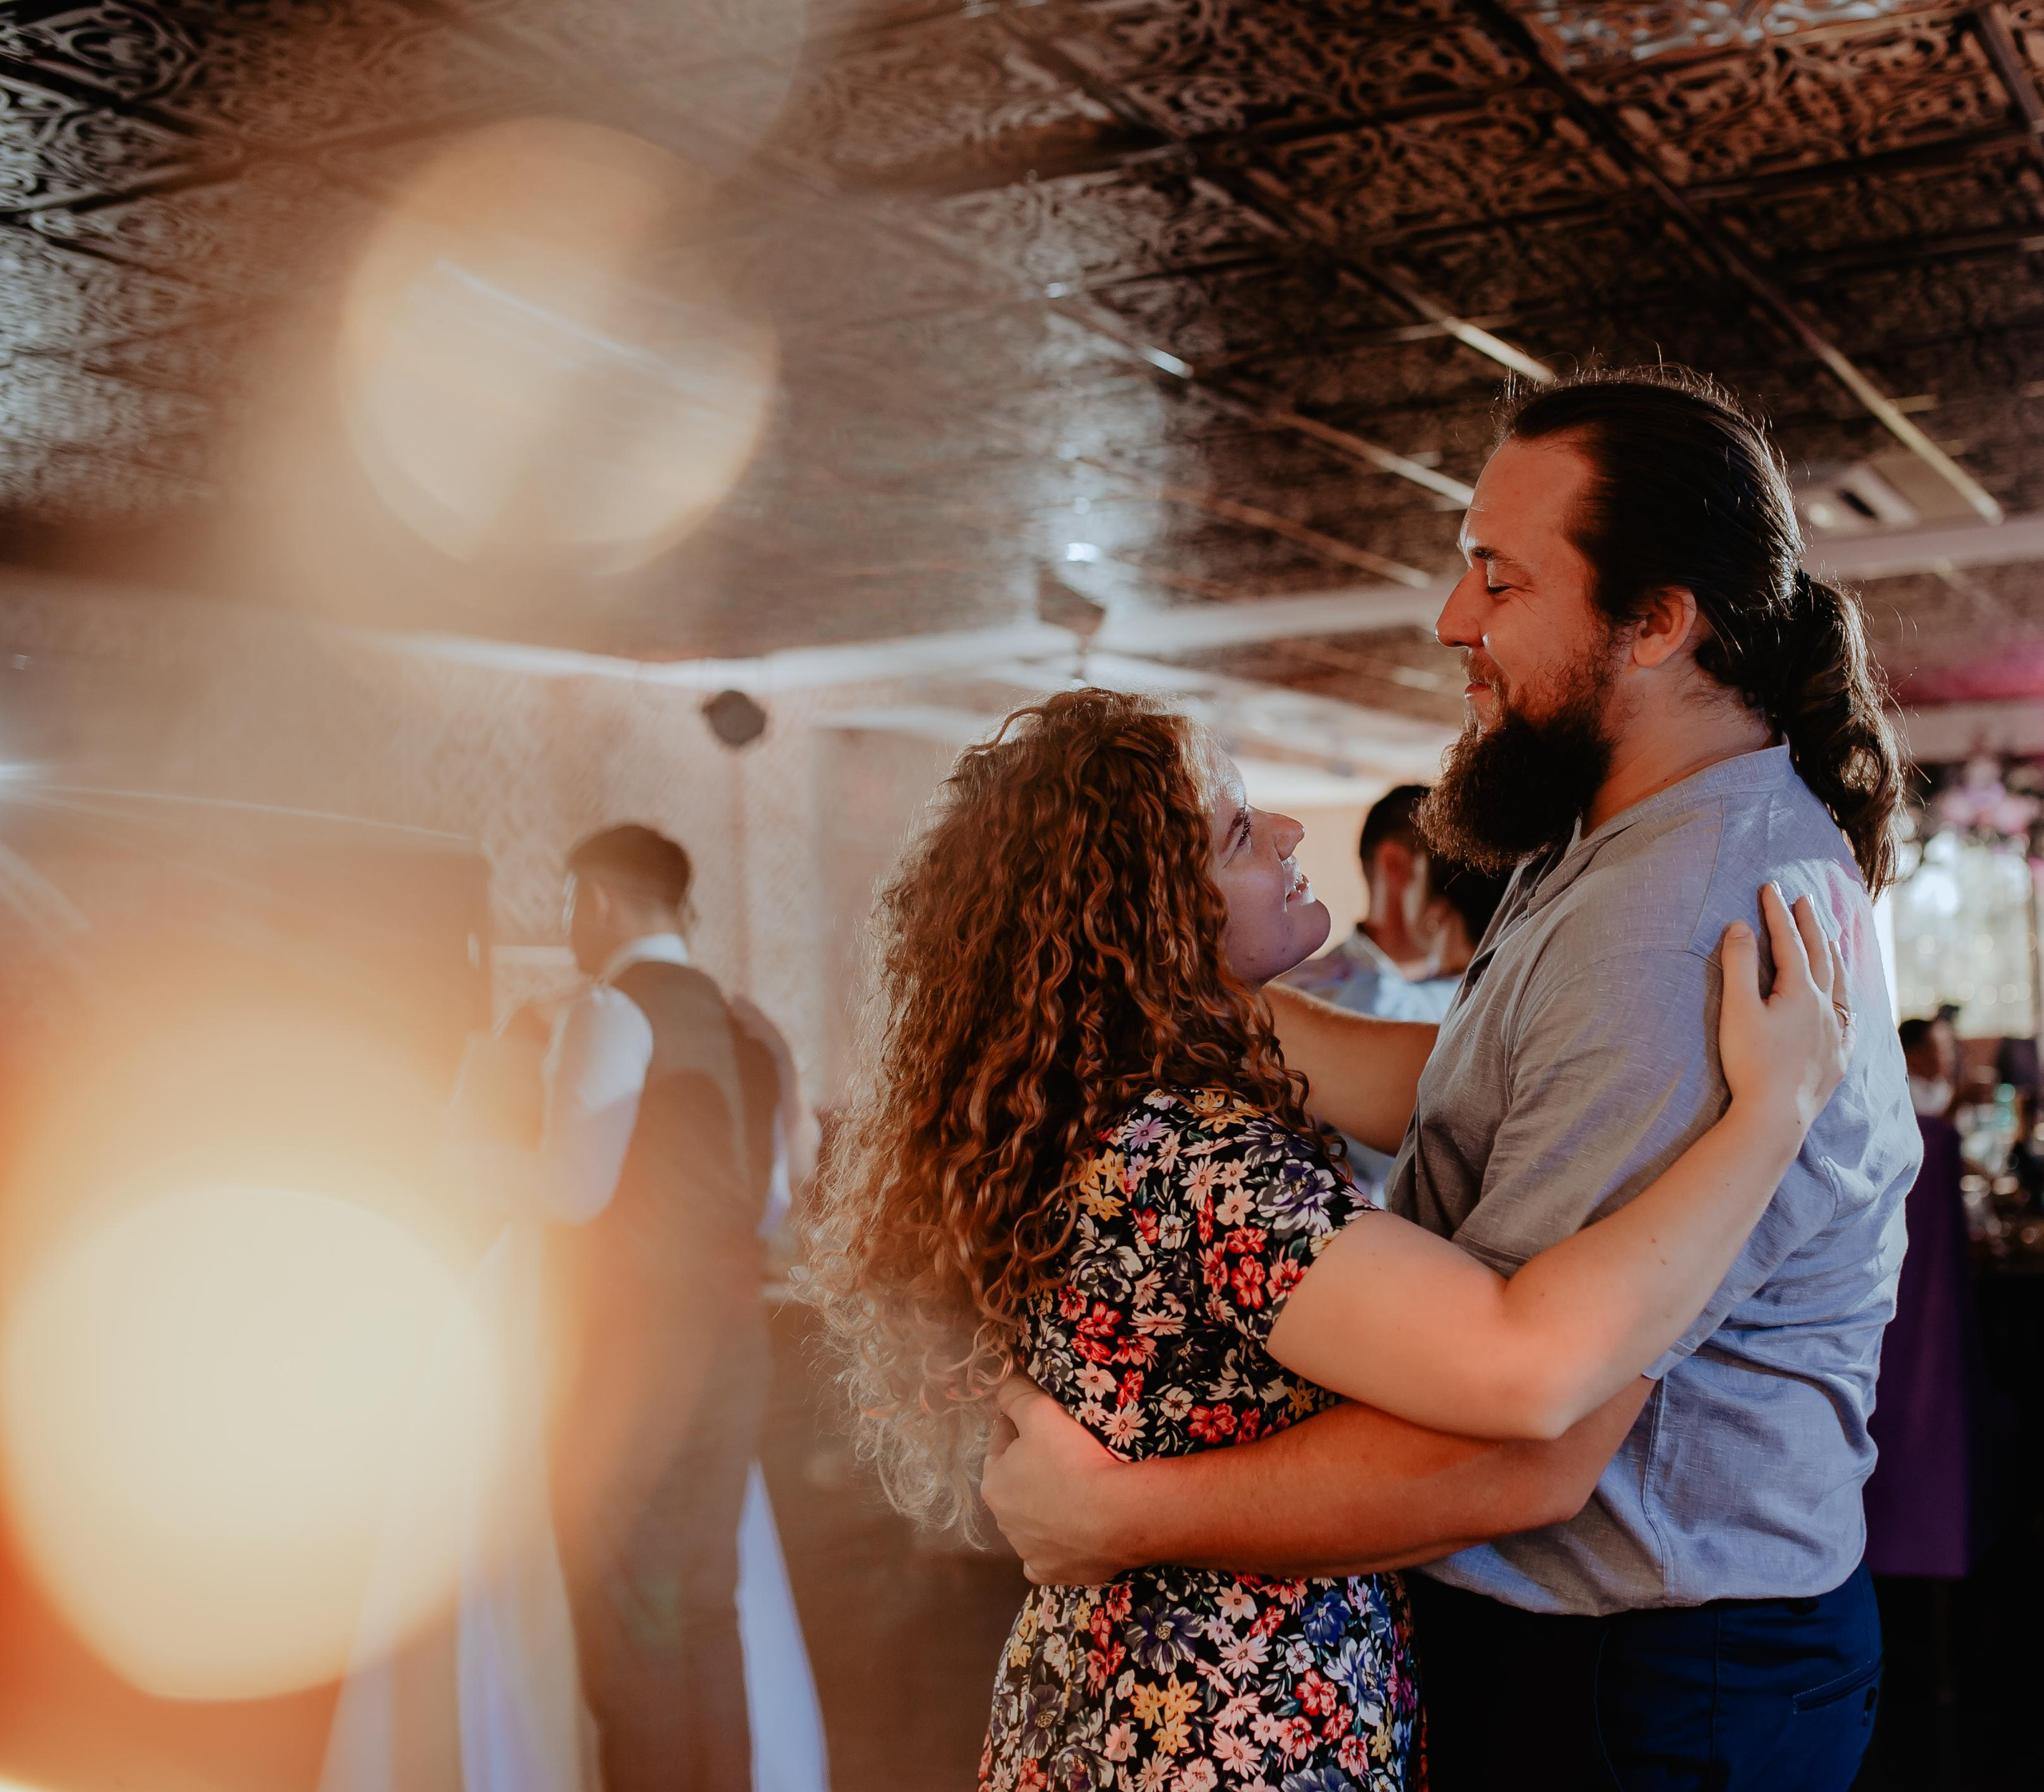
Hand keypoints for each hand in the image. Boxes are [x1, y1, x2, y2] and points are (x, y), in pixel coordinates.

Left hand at [980, 1376, 1135, 1585]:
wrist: (1117, 1515)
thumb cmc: (1074, 1460)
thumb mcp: (1040, 1411)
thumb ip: (1014, 1395)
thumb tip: (1002, 1385)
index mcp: (994, 1482)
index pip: (1000, 1445)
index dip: (1018, 1428)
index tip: (1040, 1421)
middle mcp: (1003, 1521)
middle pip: (1014, 1485)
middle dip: (1029, 1471)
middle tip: (1063, 1457)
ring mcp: (1027, 1550)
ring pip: (1029, 1523)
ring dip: (1043, 1509)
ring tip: (1074, 1494)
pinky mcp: (1052, 1573)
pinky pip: (1046, 1559)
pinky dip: (1054, 1549)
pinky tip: (1071, 1538)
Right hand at [1718, 883, 1852, 1136]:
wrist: (1776, 1116)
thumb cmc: (1751, 1063)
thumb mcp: (1736, 1010)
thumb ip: (1737, 965)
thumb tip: (1740, 926)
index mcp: (1801, 992)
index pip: (1789, 942)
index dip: (1777, 913)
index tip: (1771, 887)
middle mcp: (1826, 1008)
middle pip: (1821, 955)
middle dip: (1809, 925)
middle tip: (1803, 900)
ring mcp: (1836, 1033)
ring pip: (1841, 983)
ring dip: (1833, 954)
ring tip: (1828, 936)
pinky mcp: (1838, 1057)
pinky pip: (1850, 1018)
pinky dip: (1847, 998)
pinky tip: (1845, 998)